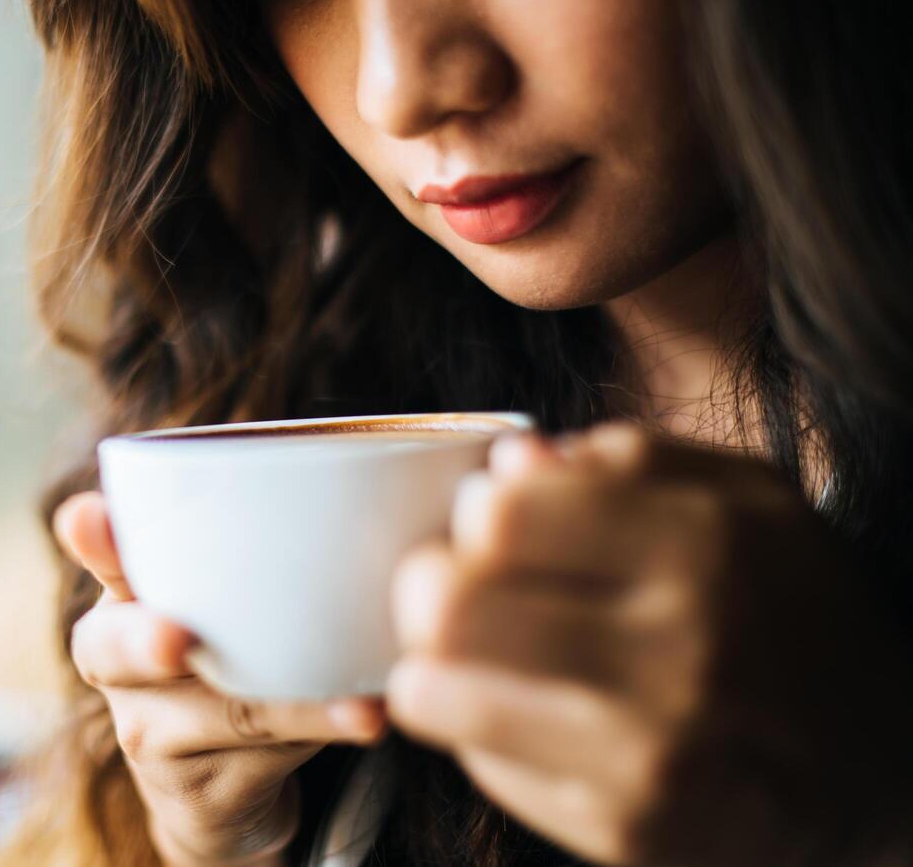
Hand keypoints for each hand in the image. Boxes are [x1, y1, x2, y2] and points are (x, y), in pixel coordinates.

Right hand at [54, 491, 386, 866]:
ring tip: (356, 701)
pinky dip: (319, 731)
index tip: (86, 516)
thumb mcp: (227, 591)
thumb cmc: (231, 652)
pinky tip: (364, 717)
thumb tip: (362, 470)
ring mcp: (147, 732)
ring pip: (220, 707)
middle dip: (144, 640)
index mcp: (121, 592)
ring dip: (293, 702)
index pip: (102, 555)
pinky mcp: (194, 789)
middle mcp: (114, 660)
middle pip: (117, 648)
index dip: (93, 538)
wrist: (219, 786)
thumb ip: (250, 535)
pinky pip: (263, 754)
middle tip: (173, 637)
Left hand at [385, 423, 912, 865]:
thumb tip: (506, 461)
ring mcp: (651, 751)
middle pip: (448, 601)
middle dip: (426, 589)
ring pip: (434, 691)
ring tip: (461, 658)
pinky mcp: (627, 831)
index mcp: (705, 542)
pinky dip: (479, 735)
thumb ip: (623, 461)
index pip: (498, 515)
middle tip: (450, 594)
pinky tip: (526, 720)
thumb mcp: (744, 501)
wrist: (888, 769)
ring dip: (428, 667)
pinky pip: (481, 767)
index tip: (489, 531)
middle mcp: (680, 648)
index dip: (475, 518)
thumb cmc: (788, 610)